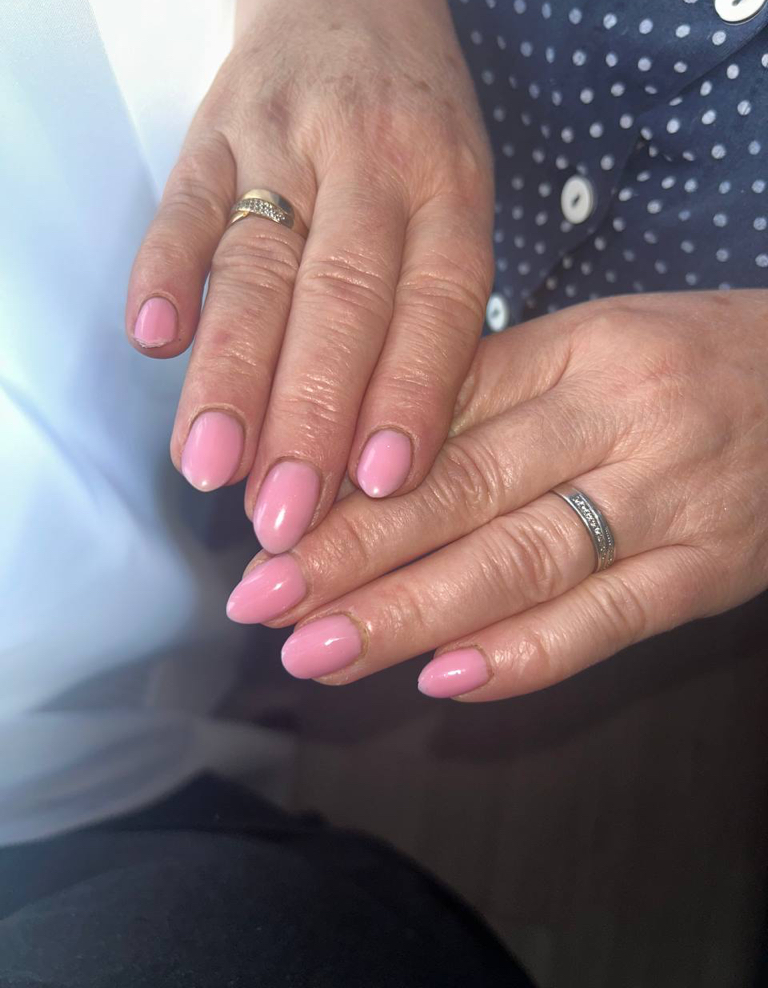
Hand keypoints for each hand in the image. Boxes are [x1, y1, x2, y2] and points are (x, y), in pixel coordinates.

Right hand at [124, 0, 493, 553]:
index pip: (436, 307)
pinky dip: (165, 268)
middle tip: (285, 515)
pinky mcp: (214, 128)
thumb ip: (430, 308)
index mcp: (451, 188)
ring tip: (213, 465)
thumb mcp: (456, 199)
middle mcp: (374, 161)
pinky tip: (151, 337)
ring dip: (234, 374)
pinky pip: (185, 200)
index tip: (378, 488)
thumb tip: (389, 452)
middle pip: (343, 303)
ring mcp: (288, 141)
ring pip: (259, 268)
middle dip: (312, 419)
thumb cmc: (414, 127)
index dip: (408, 398)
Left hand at [225, 291, 767, 700]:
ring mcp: (668, 500)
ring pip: (519, 563)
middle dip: (350, 552)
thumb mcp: (592, 346)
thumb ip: (488, 393)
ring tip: (319, 651)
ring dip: (409, 615)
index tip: (267, 520)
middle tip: (262, 598)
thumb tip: (367, 457)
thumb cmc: (692, 366)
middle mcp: (618, 420)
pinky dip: (522, 657)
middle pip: (462, 491)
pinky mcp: (707, 571)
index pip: (438, 416)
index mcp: (576, 350)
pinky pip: (605, 622)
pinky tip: (443, 679)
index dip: (346, 476)